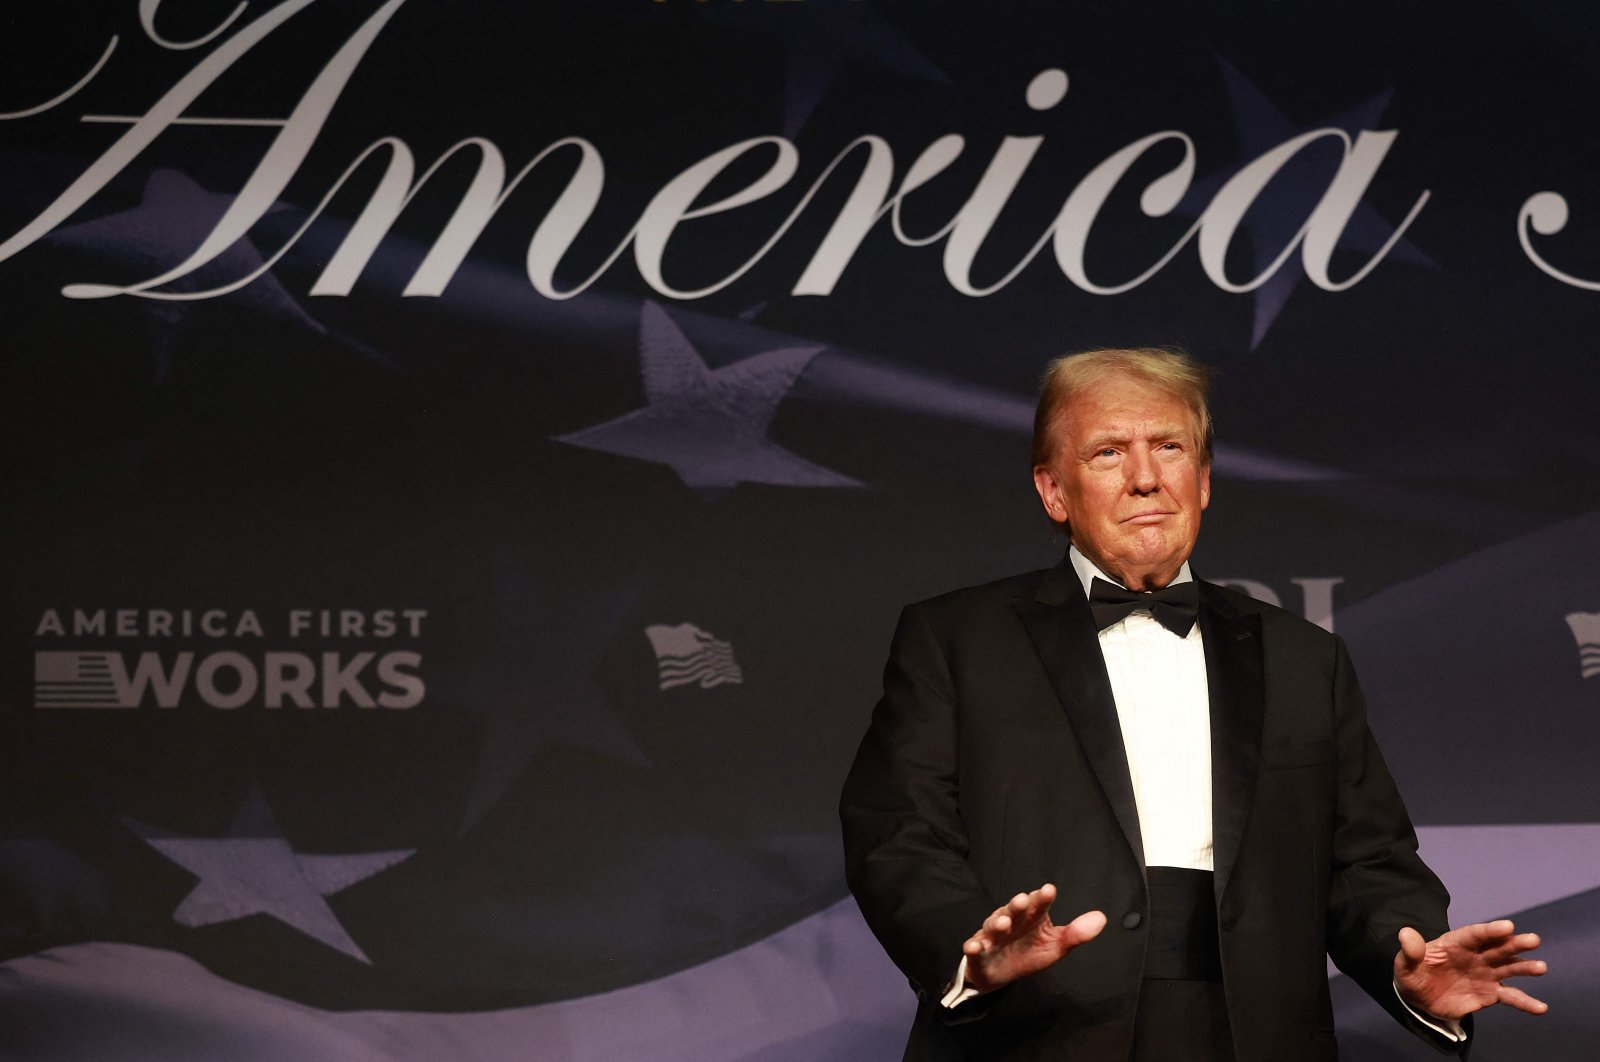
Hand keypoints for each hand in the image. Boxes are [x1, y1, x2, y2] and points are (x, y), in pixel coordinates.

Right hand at [961, 883, 1105, 992]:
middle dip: (1016, 905)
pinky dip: (973, 947)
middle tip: (1022, 900)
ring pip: (993, 926)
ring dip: (996, 923)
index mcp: (1030, 917)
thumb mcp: (1055, 946)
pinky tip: (975, 946)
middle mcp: (1010, 921)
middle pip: (1013, 910)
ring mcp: (993, 936)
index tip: (1049, 891)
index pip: (1037, 905)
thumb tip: (1101, 918)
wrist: (999, 974)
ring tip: (1003, 923)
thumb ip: (1076, 933)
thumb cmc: (1028, 953)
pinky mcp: (979, 953)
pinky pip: (974, 949)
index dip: (1042, 898)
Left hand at [1394, 920, 1548, 1020]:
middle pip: (1497, 947)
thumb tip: (1405, 933)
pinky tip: (1541, 1007)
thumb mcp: (1405, 964)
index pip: (1475, 934)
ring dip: (1525, 967)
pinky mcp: (1490, 993)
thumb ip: (1410, 951)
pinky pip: (1510, 997)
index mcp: (1456, 943)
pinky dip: (1526, 1002)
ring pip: (1508, 968)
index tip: (1508, 926)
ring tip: (1541, 968)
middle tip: (1533, 940)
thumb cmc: (1413, 974)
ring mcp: (1485, 974)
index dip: (1491, 930)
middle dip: (1515, 943)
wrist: (1420, 998)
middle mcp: (1476, 956)